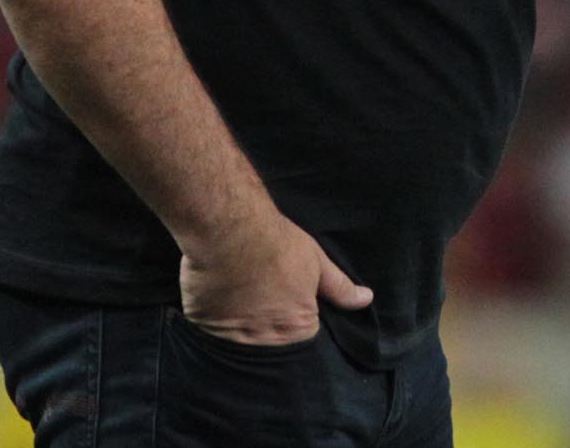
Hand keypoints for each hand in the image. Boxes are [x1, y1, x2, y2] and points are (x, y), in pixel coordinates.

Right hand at [179, 213, 372, 346]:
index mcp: (297, 327)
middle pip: (271, 343)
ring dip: (241, 323)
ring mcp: (232, 337)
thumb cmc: (276, 242)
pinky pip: (212, 331)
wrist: (230, 227)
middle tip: (262, 292)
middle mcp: (266, 340)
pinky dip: (215, 318)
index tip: (286, 293)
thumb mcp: (317, 261)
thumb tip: (366, 300)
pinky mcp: (204, 326)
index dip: (296, 312)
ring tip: (241, 292)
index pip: (303, 335)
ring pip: (240, 341)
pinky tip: (219, 294)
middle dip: (269, 322)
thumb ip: (340, 287)